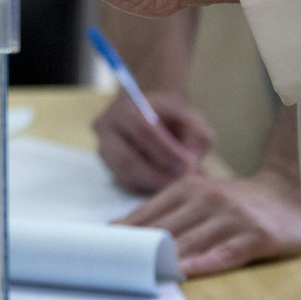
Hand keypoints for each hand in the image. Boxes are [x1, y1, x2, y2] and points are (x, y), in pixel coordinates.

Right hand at [93, 89, 214, 193]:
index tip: (189, 166)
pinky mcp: (109, 170)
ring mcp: (103, 152)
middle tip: (183, 184)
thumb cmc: (175, 117)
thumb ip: (197, 139)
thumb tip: (191, 169)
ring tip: (179, 187)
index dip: (166, 152)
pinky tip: (168, 189)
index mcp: (124, 108)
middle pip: (126, 161)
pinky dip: (149, 191)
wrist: (155, 116)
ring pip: (125, 178)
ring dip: (154, 187)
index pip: (142, 131)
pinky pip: (127, 186)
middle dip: (157, 177)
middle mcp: (105, 130)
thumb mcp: (193, 120)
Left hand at [117, 168, 300, 276]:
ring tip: (139, 275)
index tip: (99, 250)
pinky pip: (226, 252)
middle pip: (163, 229)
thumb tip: (116, 229)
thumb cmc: (235, 201)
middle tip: (113, 268)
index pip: (147, 214)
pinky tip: (187, 273)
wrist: (290, 193)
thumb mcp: (197, 195)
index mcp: (185, 189)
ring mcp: (230, 217)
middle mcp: (205, 199)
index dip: (122, 234)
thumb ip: (163, 211)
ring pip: (190, 241)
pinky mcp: (255, 235)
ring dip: (164, 260)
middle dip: (137, 250)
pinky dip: (205, 262)